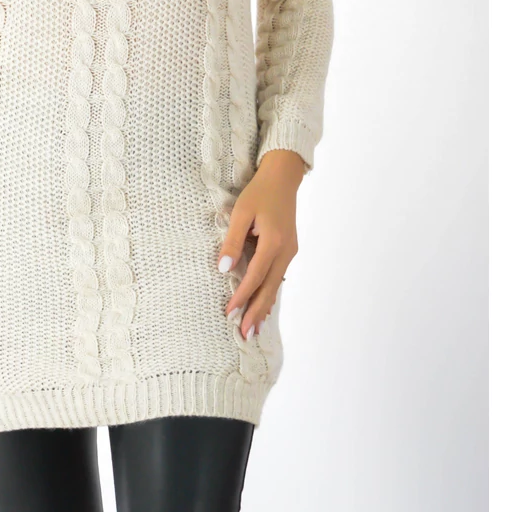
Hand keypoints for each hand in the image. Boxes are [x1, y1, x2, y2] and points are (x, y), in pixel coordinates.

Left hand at [217, 148, 306, 339]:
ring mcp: (290, 251)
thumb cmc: (259, 192)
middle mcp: (286, 251)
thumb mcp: (241, 212)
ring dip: (264, 306)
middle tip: (244, 335)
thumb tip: (223, 269)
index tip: (228, 313)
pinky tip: (264, 305)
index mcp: (274, 242)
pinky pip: (278, 276)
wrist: (283, 177)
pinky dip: (270, 292)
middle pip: (269, 288)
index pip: (254, 276)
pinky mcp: (289, 249)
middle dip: (256, 312)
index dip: (242, 296)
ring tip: (253, 329)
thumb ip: (232, 241)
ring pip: (275, 285)